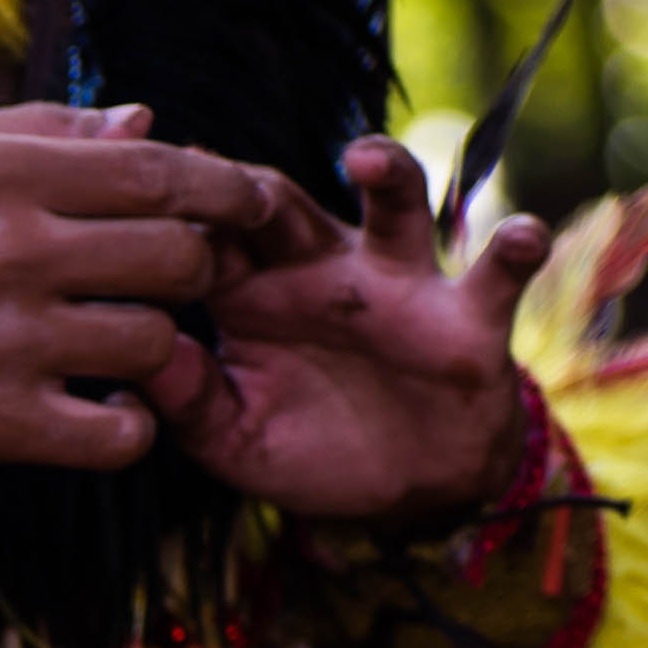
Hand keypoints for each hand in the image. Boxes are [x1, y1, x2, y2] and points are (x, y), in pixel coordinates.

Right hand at [0, 105, 281, 477]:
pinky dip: (130, 427)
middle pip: (176, 256)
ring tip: (128, 345)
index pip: (158, 171)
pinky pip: (116, 432)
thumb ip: (36, 130)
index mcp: (0, 174)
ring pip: (155, 341)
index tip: (248, 203)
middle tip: (178, 281)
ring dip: (158, 347)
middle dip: (198, 268)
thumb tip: (144, 119)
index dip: (224, 188)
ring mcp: (8, 342)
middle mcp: (12, 251)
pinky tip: (108, 413)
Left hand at [157, 138, 550, 524]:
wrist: (404, 489)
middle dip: (252, 185)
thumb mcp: (231, 437)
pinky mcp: (465, 315)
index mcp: (250, 294)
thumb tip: (136, 358)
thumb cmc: (305, 447)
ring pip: (395, 205)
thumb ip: (186, 400)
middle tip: (219, 173)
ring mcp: (396, 283)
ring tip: (363, 157)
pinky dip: (515, 247)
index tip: (127, 203)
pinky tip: (520, 237)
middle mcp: (319, 270)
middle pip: (282, 205)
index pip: (202, 239)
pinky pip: (498, 272)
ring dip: (386, 171)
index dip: (170, 220)